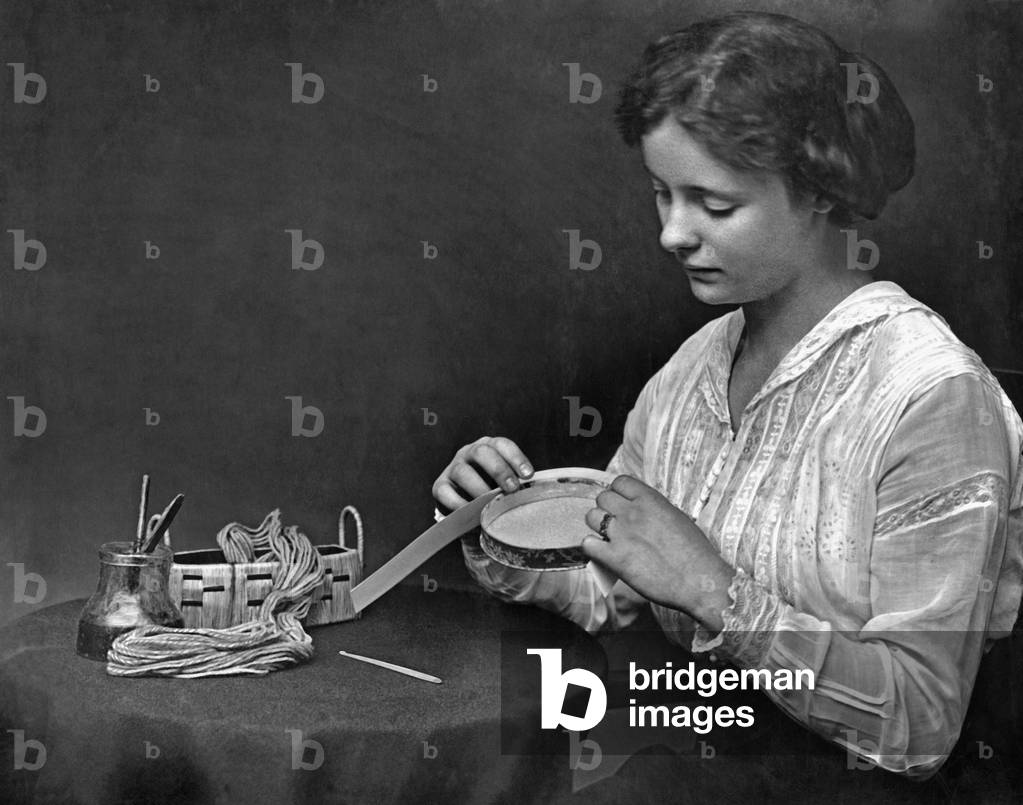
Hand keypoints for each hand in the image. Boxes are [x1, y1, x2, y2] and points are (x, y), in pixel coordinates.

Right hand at [432, 436, 534, 511]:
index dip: (516, 458)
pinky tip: (471, 513)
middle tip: (512, 488)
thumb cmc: (492, 491)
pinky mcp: (440, 486)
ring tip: (491, 504)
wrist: (465, 505)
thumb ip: (515, 484)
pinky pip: (445, 492)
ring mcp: (453, 468)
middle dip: (499, 470)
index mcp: (488, 447)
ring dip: (479, 488)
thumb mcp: (504, 483)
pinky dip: (459, 503)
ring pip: (463, 471)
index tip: (528, 475)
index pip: (502, 445)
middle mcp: (469, 453)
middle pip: (482, 452)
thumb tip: (533, 496)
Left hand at [581, 475, 733, 631]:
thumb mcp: (677, 518)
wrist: (700, 581)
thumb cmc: (696, 553)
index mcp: (650, 500)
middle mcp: (633, 513)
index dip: (618, 493)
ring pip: (591, 517)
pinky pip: (588, 544)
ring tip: (608, 538)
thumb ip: (654, 510)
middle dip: (606, 509)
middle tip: (614, 524)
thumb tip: (641, 509)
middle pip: (602, 498)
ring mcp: (622, 534)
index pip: (620, 482)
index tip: (622, 504)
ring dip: (597, 527)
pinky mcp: (614, 558)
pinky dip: (592, 548)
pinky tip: (603, 554)